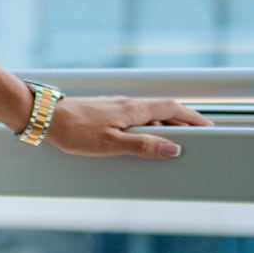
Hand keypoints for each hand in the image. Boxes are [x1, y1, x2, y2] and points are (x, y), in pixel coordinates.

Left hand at [45, 96, 209, 158]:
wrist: (45, 118)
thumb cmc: (75, 130)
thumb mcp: (111, 144)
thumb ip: (142, 146)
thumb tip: (171, 149)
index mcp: (133, 109)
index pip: (172, 108)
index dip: (192, 117)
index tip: (208, 126)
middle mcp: (127, 104)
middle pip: (163, 110)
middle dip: (182, 122)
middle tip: (196, 137)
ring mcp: (116, 107)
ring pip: (148, 114)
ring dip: (164, 125)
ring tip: (173, 143)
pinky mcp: (105, 113)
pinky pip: (134, 118)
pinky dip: (146, 127)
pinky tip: (141, 141)